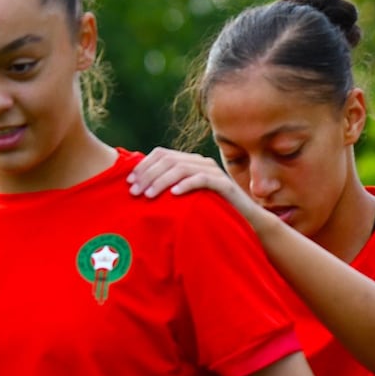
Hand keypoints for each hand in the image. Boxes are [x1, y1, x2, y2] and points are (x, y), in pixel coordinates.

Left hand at [127, 147, 268, 228]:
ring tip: (149, 196)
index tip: (129, 183)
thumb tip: (139, 192)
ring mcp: (213, 171)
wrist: (245, 221)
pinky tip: (173, 195)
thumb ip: (168, 191)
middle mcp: (200, 162)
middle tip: (134, 193)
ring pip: (181, 168)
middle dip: (147, 175)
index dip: (143, 166)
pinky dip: (186, 185)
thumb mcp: (186, 200)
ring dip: (161, 181)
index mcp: (190, 162)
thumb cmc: (211, 213)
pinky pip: (202, 179)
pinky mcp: (224, 184)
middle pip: (168, 159)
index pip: (161, 153)